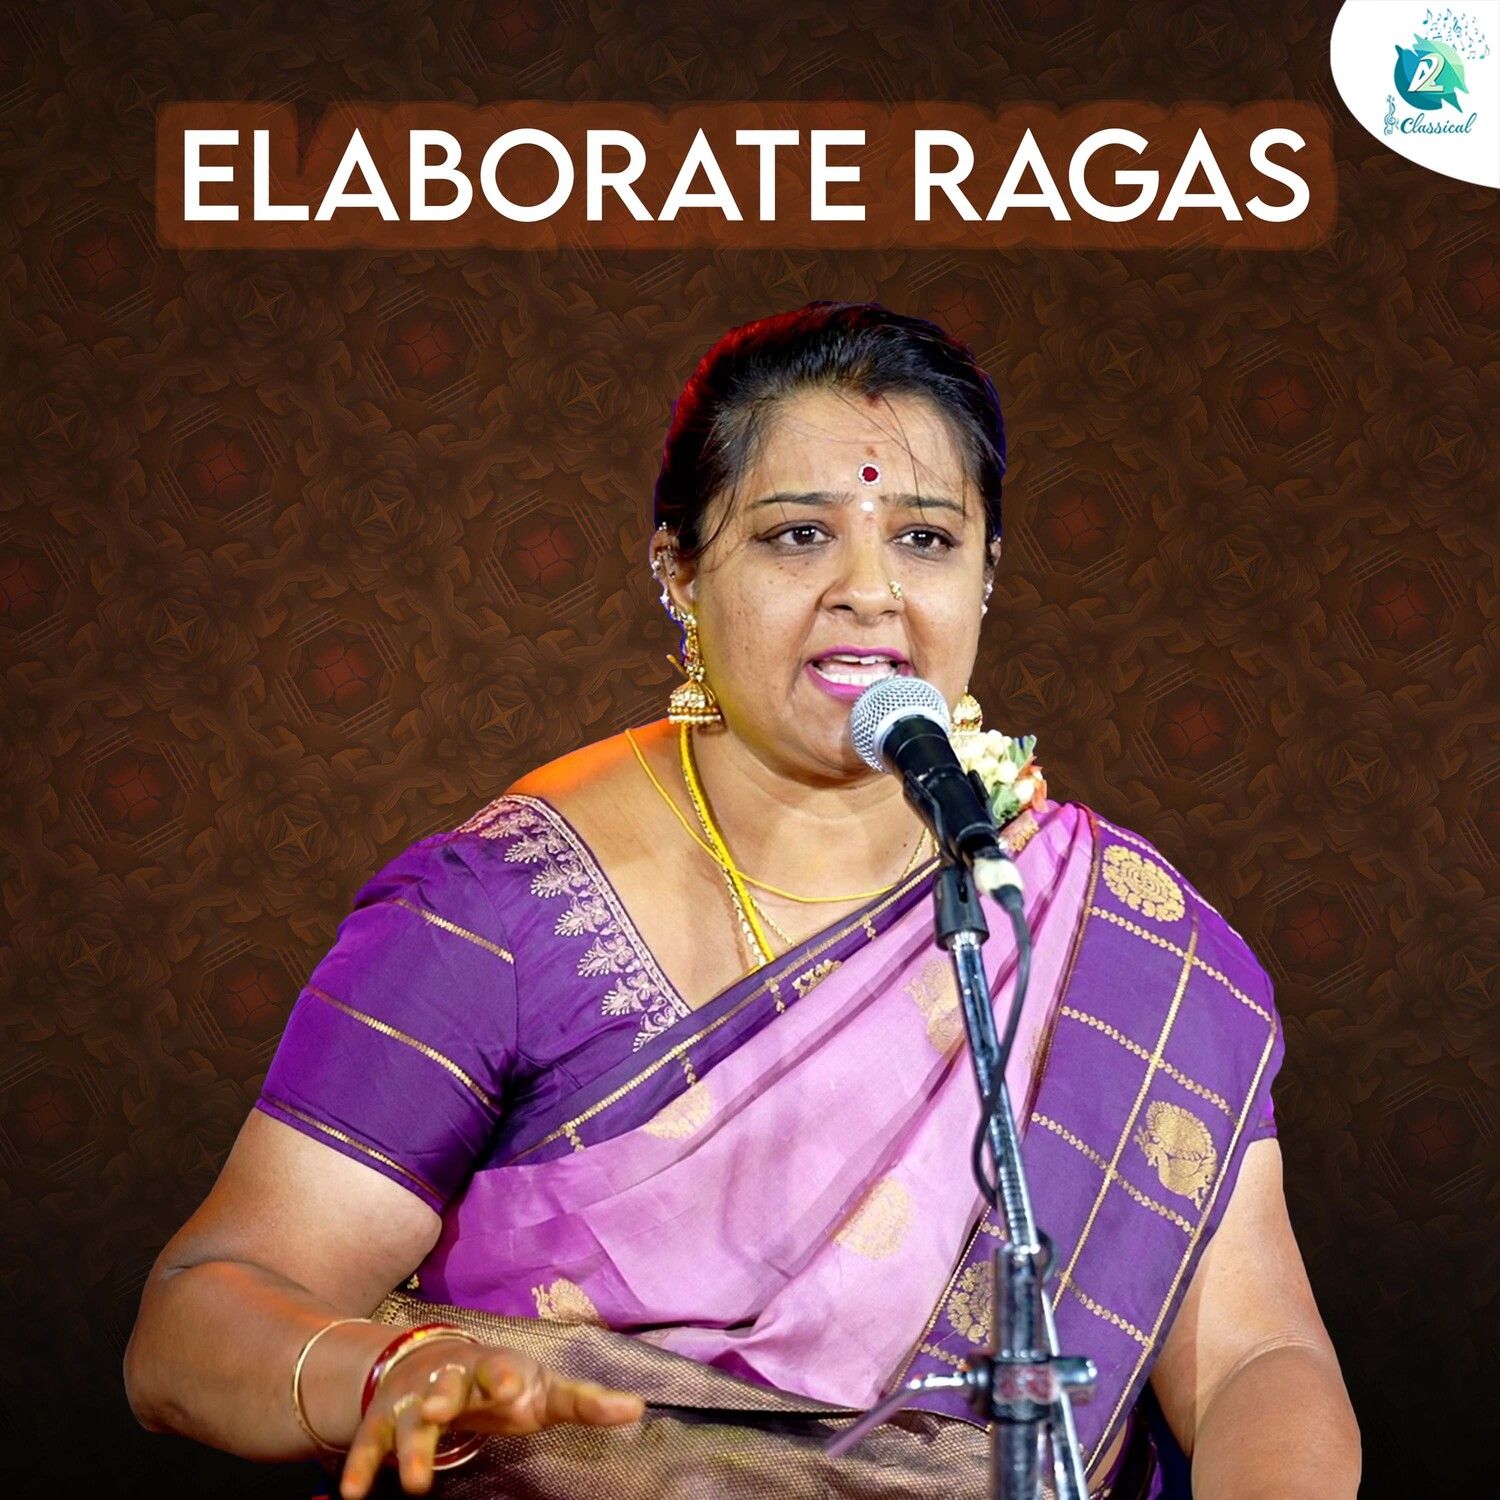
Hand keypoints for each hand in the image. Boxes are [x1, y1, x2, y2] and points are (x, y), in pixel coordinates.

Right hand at [339, 1340, 644, 1497]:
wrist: (433, 1361)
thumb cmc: (503, 1382)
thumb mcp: (544, 1390)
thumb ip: (585, 1401)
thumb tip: (638, 1408)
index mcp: (495, 1367)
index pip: (503, 1368)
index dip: (508, 1377)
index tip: (515, 1386)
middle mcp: (451, 1379)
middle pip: (448, 1385)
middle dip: (445, 1396)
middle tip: (441, 1412)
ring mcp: (415, 1402)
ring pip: (409, 1423)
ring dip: (410, 1447)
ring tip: (414, 1483)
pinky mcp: (386, 1425)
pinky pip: (370, 1447)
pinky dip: (361, 1467)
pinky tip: (355, 1494)